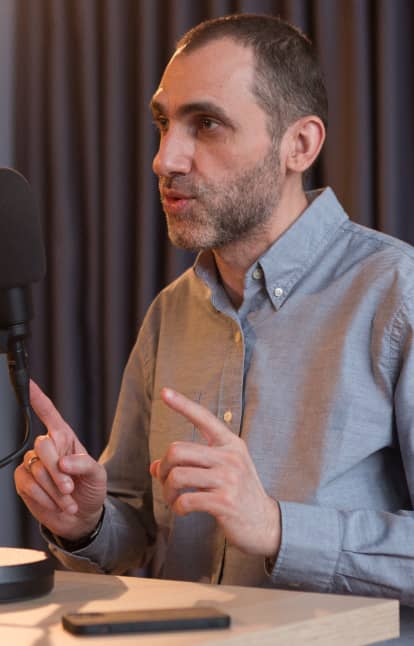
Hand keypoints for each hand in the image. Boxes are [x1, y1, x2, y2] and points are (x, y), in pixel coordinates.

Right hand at [14, 381, 106, 540]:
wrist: (81, 517)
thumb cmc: (91, 489)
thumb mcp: (97, 474)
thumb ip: (83, 464)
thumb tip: (63, 462)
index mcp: (66, 438)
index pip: (50, 414)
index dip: (39, 399)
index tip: (29, 384)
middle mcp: (48, 447)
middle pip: (44, 446)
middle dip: (58, 471)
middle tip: (70, 487)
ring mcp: (33, 464)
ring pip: (37, 469)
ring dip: (55, 490)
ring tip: (69, 500)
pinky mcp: (24, 481)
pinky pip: (28, 484)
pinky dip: (45, 497)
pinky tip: (56, 503)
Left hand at [150, 388, 280, 557]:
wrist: (265, 523)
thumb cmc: (239, 494)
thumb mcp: (221, 471)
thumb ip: (193, 464)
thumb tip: (156, 467)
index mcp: (231, 444)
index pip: (203, 418)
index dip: (182, 404)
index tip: (164, 392)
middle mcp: (230, 457)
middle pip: (178, 450)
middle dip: (164, 467)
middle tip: (165, 480)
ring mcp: (229, 479)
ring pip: (177, 476)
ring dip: (167, 490)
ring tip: (173, 498)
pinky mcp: (224, 502)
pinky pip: (185, 500)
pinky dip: (177, 507)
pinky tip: (183, 510)